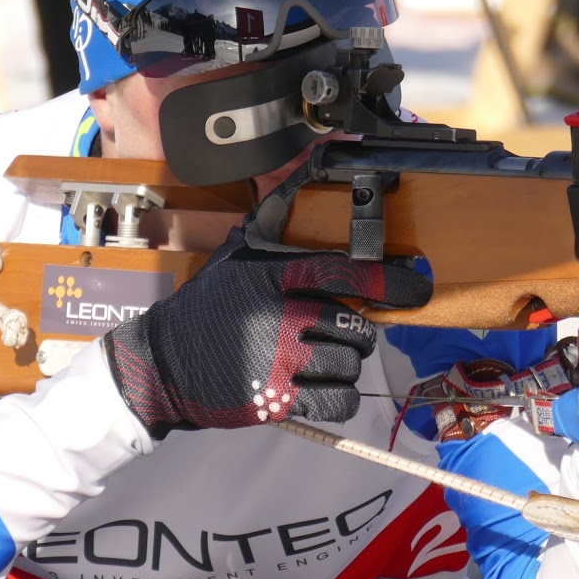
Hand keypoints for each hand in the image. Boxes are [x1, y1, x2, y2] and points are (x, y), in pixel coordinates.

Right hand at [102, 232, 430, 433]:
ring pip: (351, 364)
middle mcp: (281, 315)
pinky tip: (326, 390)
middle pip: (356, 326)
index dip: (388, 280)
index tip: (416, 286)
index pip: (346, 272)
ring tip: (321, 361)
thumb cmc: (207, 307)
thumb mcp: (236, 257)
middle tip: (338, 335)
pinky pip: (339, 401)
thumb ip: (275, 228)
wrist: (162, 364)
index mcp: (275, 276)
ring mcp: (279, 360)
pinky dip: (341, 398)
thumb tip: (310, 177)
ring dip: (345, 366)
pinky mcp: (276, 400)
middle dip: (356, 333)